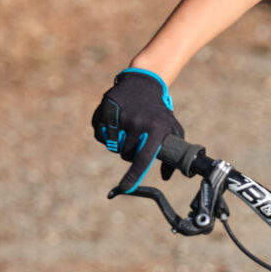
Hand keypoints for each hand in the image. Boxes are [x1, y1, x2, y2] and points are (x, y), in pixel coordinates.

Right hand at [90, 68, 180, 191]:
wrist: (144, 83)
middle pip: (125, 155)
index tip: (125, 188)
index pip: (142, 159)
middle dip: (128, 152)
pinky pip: (99, 133)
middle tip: (135, 139)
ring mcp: (120, 115)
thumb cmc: (159, 111)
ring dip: (116, 142)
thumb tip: (166, 177)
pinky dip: (103, 132)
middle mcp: (138, 123)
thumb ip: (172, 153)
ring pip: (111, 144)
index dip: (133, 176)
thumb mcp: (171, 128)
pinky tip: (114, 123)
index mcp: (155, 130)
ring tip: (125, 130)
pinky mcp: (106, 108)